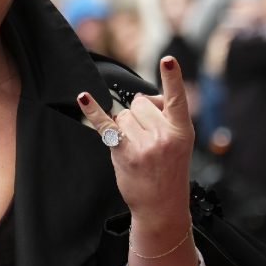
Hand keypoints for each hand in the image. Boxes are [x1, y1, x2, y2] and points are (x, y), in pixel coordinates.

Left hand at [77, 57, 193, 225]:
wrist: (161, 206)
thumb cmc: (169, 169)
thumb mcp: (179, 142)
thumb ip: (165, 116)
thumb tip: (140, 98)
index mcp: (182, 130)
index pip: (177, 99)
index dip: (172, 77)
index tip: (167, 59)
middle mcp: (164, 135)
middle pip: (139, 103)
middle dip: (139, 115)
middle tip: (148, 139)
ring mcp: (144, 144)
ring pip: (123, 114)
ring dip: (124, 126)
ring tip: (137, 148)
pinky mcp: (124, 151)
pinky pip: (105, 124)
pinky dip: (93, 110)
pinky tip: (83, 98)